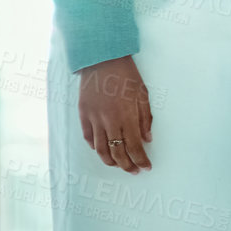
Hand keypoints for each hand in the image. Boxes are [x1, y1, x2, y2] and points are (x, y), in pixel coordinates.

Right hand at [77, 55, 152, 173]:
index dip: (141, 160)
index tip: (146, 167)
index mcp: (126, 116)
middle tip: (134, 170)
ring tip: (119, 165)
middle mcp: (109, 121)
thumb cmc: (126, 74)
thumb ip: (145, 118)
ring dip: (110, 161)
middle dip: (127, 165)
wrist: (102, 59)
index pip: (134, 146)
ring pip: (100, 149)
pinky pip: (88, 138)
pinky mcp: (83, 115)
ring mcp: (93, 119)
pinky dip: (95, 148)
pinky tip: (103, 151)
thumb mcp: (143, 93)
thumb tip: (147, 139)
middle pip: (117, 152)